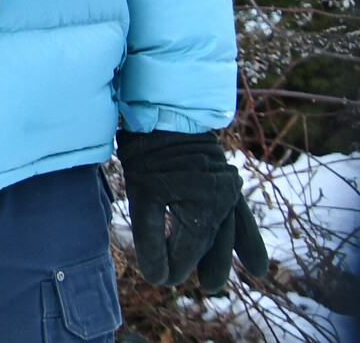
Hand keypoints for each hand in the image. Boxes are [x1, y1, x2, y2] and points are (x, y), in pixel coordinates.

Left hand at [118, 130, 269, 292]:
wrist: (165, 111)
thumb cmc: (149, 151)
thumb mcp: (143, 194)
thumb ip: (151, 238)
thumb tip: (158, 278)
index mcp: (204, 208)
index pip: (189, 249)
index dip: (174, 267)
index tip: (161, 281)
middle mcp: (222, 203)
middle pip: (212, 243)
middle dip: (206, 264)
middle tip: (205, 287)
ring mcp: (228, 192)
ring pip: (229, 232)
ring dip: (226, 256)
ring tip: (218, 281)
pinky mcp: (227, 184)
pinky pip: (240, 215)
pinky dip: (245, 237)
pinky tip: (255, 262)